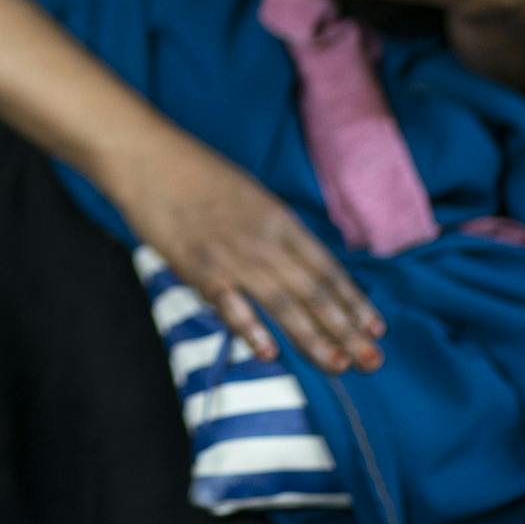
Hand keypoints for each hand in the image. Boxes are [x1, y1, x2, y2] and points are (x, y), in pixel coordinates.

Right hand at [104, 125, 382, 374]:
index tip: (376, 329)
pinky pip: (230, 302)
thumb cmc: (195, 175)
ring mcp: (232, 254)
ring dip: (312, 337)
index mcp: (279, 220)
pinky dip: (250, 328)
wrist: (148, 158)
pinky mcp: (198, 266)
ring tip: (339, 365)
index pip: (326, 268)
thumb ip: (272, 234)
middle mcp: (264, 240)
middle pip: (313, 291)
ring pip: (282, 301)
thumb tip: (296, 266)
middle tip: (372, 362)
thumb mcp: (249, 197)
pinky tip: (268, 353)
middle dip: (346, 329)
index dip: (352, 300)